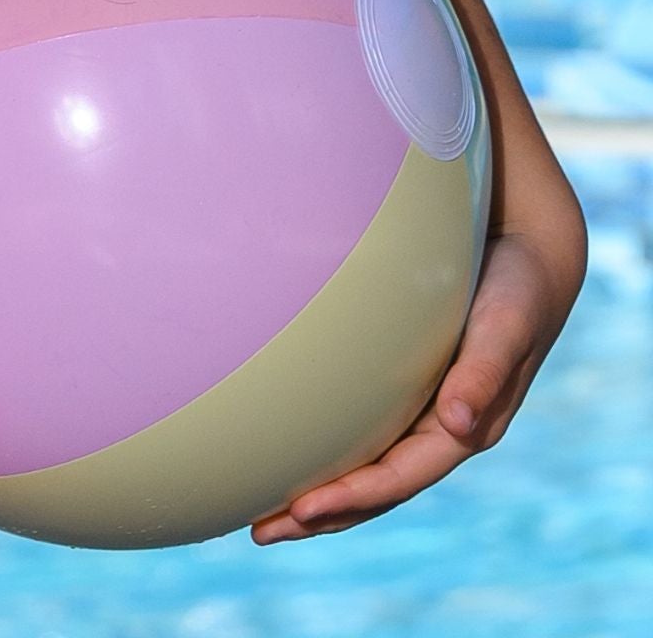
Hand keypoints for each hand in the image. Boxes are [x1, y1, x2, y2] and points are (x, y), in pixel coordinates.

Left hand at [249, 214, 586, 545]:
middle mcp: (441, 427)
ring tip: (261, 515)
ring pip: (365, 465)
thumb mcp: (506, 323)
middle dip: (322, 515)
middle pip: (376, 487)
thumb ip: (485, 371)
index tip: (299, 511)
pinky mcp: (404, 382)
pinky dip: (326, 449)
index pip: (399, 476)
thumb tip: (459, 424)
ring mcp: (421, 409)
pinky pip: (360, 428)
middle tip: (259, 533)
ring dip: (317, 493)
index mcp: (467, 426)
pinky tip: (289, 451)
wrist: (528, 254)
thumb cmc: (517, 288)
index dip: (351, 497)